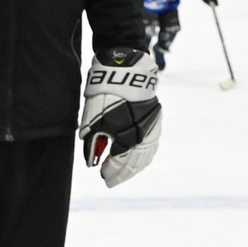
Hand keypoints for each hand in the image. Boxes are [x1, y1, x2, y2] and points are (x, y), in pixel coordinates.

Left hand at [79, 50, 161, 186]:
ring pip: (146, 153)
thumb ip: (93, 142)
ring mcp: (151, 126)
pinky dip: (145, 154)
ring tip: (126, 172)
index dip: (111, 171)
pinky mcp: (155, 117)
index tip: (103, 176)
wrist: (124, 67)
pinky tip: (141, 158)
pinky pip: (152, 143)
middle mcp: (143, 134)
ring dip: (136, 165)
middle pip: (135, 161)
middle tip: (112, 180)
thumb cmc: (104, 93)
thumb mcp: (92, 119)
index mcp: (127, 136)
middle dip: (123, 172)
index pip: (120, 161)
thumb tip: (92, 162)